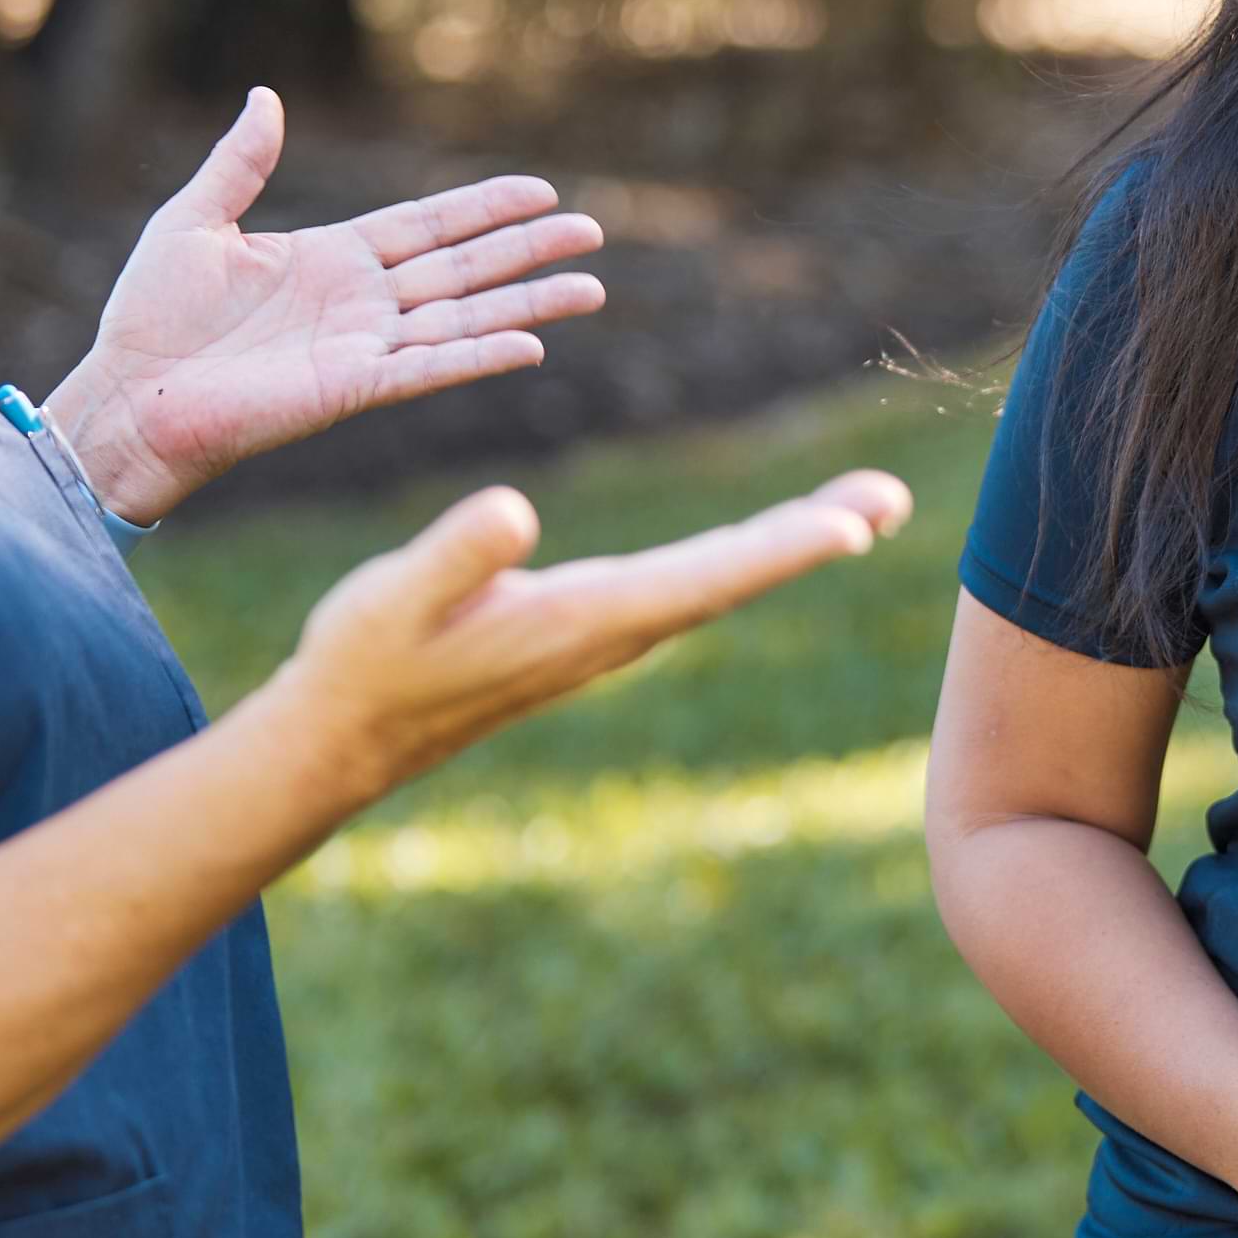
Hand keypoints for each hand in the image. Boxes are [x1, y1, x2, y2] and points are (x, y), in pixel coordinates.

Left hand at [46, 90, 606, 523]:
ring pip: (466, 318)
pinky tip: (531, 345)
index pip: (427, 226)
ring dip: (529, 304)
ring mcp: (365, 347)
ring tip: (592, 288)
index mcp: (333, 258)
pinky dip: (480, 357)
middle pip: (465, 268)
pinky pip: (430, 369)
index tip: (540, 191)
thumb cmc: (149, 316)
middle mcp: (362, 302)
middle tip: (593, 230)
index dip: (484, 207)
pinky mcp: (353, 389)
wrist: (126, 395)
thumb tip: (266, 97)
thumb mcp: (193, 220)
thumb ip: (240, 164)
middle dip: (529, 249)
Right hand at [262, 469, 911, 806]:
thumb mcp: (393, 597)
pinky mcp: (590, 629)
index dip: (781, 549)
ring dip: (790, 543)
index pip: (705, 576)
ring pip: (719, 581)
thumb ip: (455, 557)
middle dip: (815, 534)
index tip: (856, 529)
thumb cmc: (363, 662)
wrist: (342, 740)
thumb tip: (515, 510)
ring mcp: (608, 635)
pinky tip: (762, 541)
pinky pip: (689, 586)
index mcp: (586, 618)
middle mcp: (615, 631)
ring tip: (862, 509)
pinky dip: (742, 556)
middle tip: (894, 498)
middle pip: (736, 576)